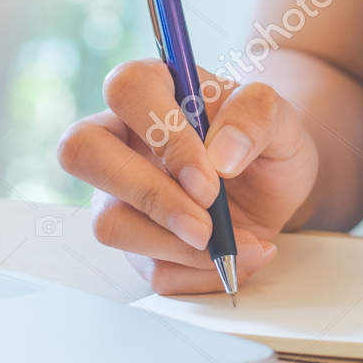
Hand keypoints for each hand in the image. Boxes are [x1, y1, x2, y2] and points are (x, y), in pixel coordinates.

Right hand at [58, 59, 318, 293]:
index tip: (211, 178)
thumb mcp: (281, 117)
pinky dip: (198, 272)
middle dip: (150, 197)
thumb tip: (221, 155)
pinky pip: (149, 268)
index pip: (128, 91)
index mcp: (153, 89)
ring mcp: (119, 193)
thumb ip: (257, 114)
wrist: (273, 186)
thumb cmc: (264, 141)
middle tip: (204, 225)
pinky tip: (235, 257)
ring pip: (109, 223)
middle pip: (81, 152)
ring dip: (175, 246)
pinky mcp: (136, 240)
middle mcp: (121, 138)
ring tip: (233, 244)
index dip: (164, 136)